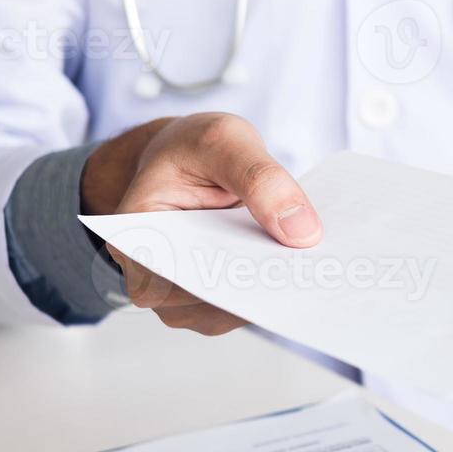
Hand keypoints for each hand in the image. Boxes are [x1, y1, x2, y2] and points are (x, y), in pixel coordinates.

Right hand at [80, 114, 321, 334]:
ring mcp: (185, 294)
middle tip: (310, 274)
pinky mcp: (217, 296)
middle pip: (207, 301)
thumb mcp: (223, 140)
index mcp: (135, 236)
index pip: (173, 278)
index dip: (219, 281)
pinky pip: (249, 302)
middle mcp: (154, 276)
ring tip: (317, 271)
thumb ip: (260, 178)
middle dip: (256, 288)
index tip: (267, 274)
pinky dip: (277, 286)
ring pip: (233, 310)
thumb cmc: (193, 149)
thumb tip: (302, 232)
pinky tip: (308, 268)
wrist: (194, 158)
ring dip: (273, 292)